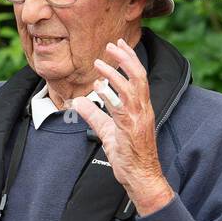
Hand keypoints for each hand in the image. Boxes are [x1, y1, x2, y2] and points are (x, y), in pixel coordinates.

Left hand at [69, 38, 174, 215]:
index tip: (118, 46)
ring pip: (130, 88)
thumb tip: (78, 102)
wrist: (140, 176)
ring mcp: (138, 119)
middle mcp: (143, 110)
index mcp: (141, 108)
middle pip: (138, 76)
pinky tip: (97, 87)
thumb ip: (93, 116)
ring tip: (99, 63)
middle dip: (126, 58)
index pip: (138, 77)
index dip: (129, 60)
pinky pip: (120, 108)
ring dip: (114, 73)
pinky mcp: (130, 129)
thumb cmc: (128, 156)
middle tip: (111, 44)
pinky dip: (108, 95)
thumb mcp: (107, 131)